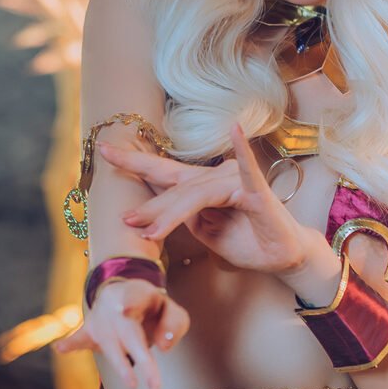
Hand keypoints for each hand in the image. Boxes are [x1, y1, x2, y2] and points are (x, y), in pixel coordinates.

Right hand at [55, 273, 189, 388]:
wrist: (118, 293)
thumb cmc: (148, 306)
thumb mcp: (167, 306)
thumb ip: (174, 323)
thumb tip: (163, 347)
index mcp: (136, 293)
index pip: (136, 298)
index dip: (131, 302)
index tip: (126, 309)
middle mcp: (115, 307)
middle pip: (129, 332)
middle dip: (140, 356)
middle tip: (153, 382)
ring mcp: (101, 320)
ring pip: (111, 344)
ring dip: (121, 364)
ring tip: (132, 383)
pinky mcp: (89, 331)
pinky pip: (80, 338)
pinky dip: (70, 343)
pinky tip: (60, 348)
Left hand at [102, 124, 316, 278]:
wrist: (284, 258)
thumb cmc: (249, 244)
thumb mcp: (207, 234)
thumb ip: (188, 219)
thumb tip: (162, 212)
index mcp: (202, 186)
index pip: (164, 172)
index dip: (134, 161)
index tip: (103, 150)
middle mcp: (216, 176)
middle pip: (175, 186)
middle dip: (149, 205)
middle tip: (124, 217)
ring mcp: (236, 180)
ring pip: (195, 194)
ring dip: (171, 214)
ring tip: (149, 231)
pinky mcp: (256, 191)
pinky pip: (246, 170)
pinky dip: (241, 152)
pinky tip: (235, 130)